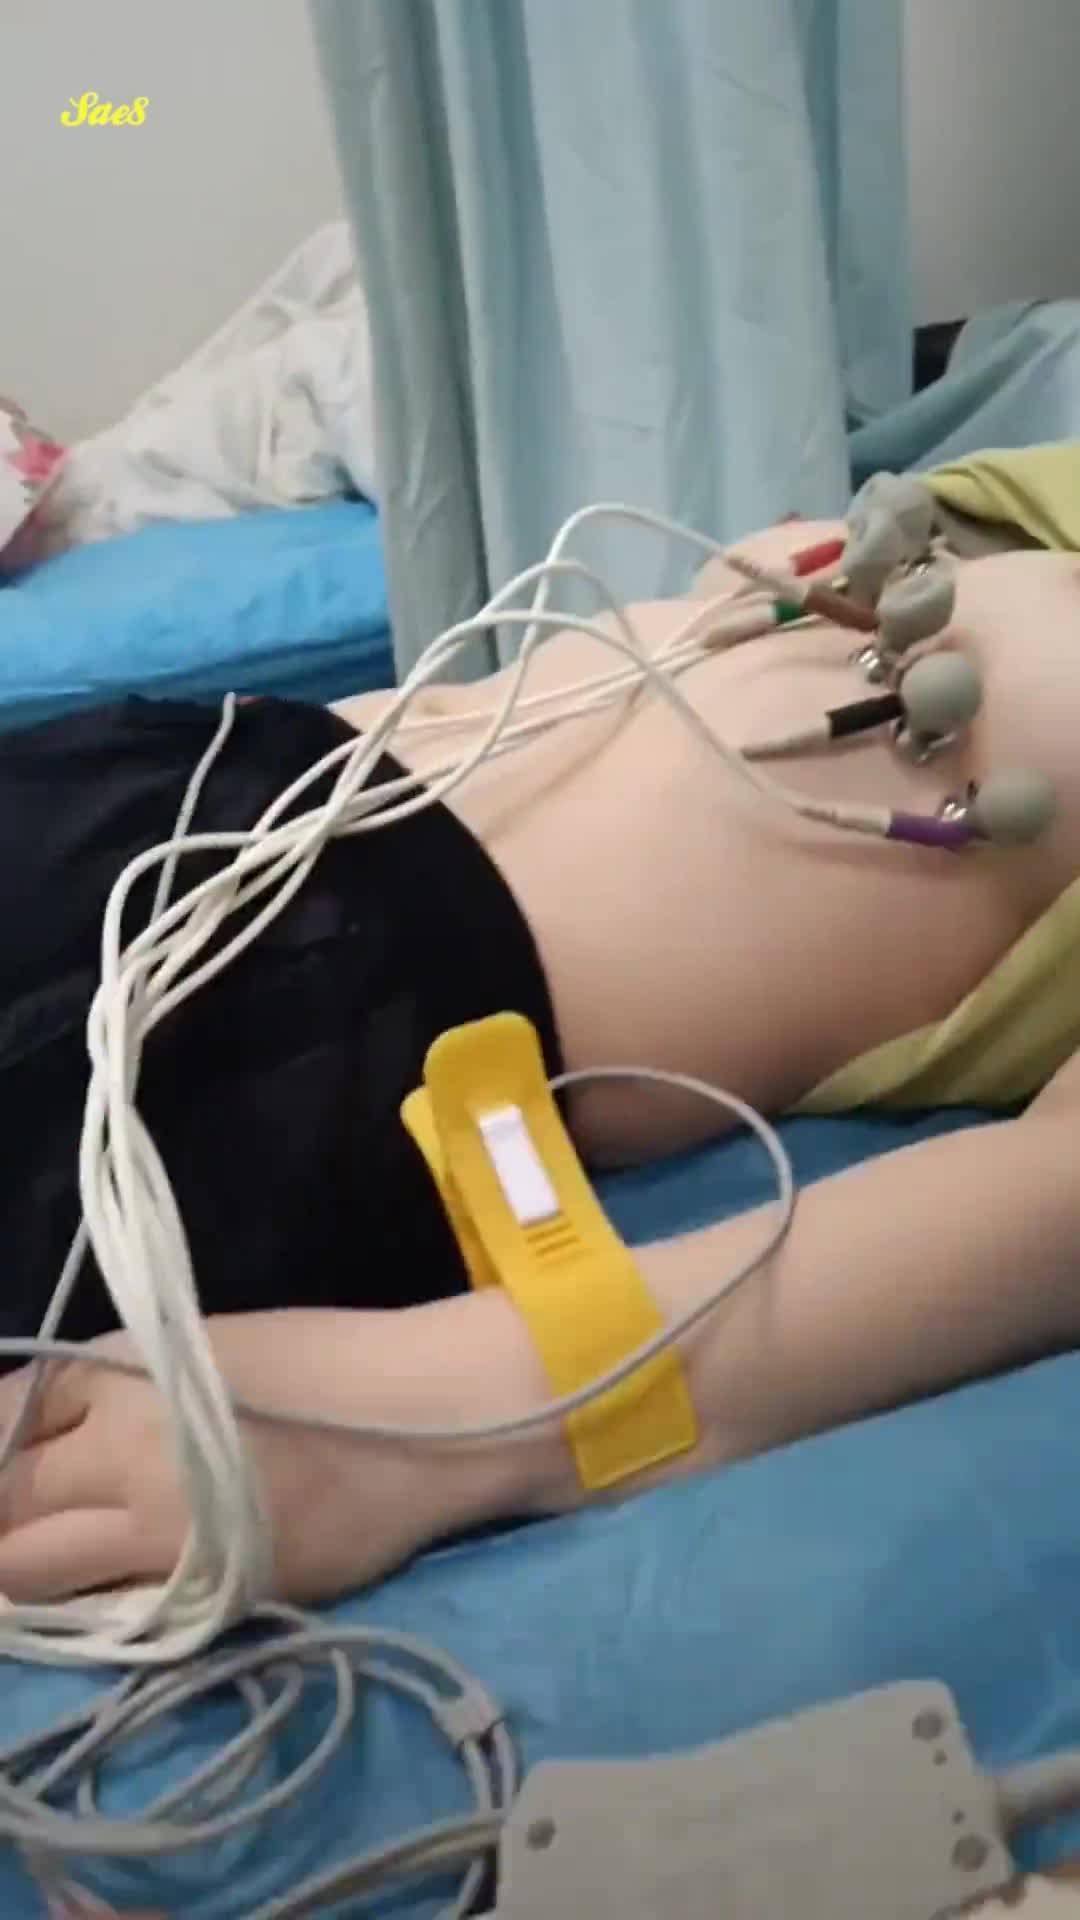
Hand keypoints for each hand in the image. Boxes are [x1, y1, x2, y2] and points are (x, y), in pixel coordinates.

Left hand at [0, 1300, 551, 1606]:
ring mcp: (155, 1533)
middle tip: (32, 1512)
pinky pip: (98, 1614)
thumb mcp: (196, 1347)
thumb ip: (110, 1392)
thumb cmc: (319, 1364)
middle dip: (2, 1508)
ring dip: (23, 1567)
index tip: (18, 1455)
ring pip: (24, 1575)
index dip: (0, 1440)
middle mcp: (119, 1452)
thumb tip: (40, 1439)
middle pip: (2, 1503)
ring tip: (56, 1556)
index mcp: (121, 1371)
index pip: (4, 1415)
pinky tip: (106, 1586)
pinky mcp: (199, 1596)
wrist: (424, 1419)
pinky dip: (83, 1605)